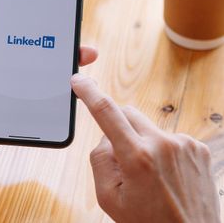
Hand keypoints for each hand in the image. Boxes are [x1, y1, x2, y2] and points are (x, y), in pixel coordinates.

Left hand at [0, 4, 97, 170]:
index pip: (18, 43)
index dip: (39, 34)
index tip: (61, 25)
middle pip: (35, 64)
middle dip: (60, 55)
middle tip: (84, 49)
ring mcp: (7, 100)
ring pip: (40, 88)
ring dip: (62, 80)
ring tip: (82, 70)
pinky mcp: (10, 121)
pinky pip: (35, 113)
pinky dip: (53, 106)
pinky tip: (70, 97)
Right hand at [71, 73, 219, 222]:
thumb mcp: (108, 198)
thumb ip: (99, 160)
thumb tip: (107, 137)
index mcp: (137, 157)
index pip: (106, 112)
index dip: (89, 93)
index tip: (79, 80)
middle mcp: (163, 144)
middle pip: (128, 114)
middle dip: (119, 128)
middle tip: (122, 158)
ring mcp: (184, 145)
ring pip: (148, 127)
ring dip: (142, 142)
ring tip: (151, 175)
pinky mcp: (198, 149)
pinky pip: (169, 138)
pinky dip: (162, 150)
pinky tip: (167, 175)